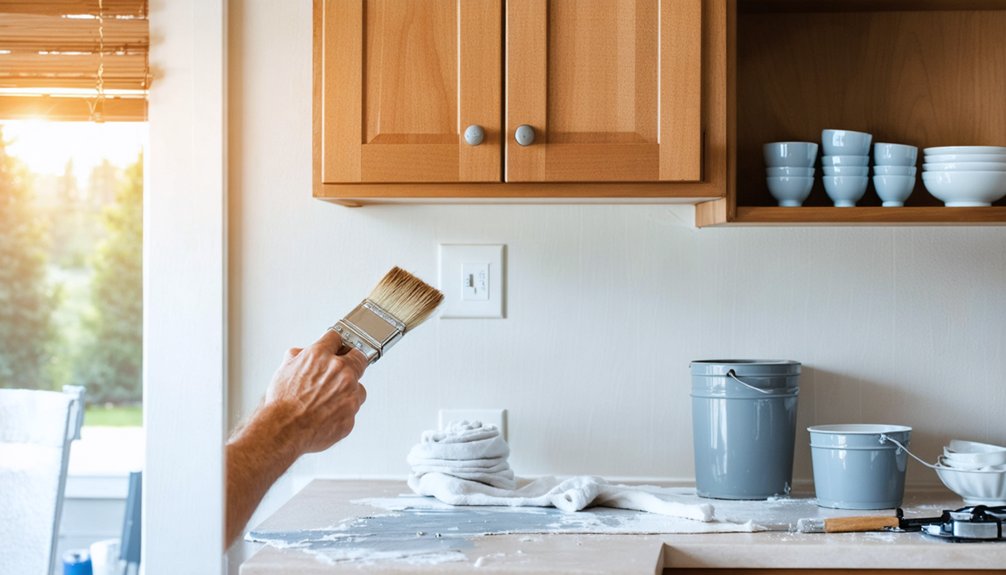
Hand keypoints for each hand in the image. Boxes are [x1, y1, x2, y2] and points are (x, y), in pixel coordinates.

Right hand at [264, 329, 368, 454]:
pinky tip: (328, 414)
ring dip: (349, 391)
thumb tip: (302, 354)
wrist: (284, 428)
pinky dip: (343, 411)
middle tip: (346, 368)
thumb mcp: (284, 369)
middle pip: (359, 358)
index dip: (337, 343)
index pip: (337, 338)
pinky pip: (353, 409)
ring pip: (359, 388)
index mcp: (321, 356)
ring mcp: (349, 392)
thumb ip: (297, 356)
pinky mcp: (352, 413)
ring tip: (329, 401)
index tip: (340, 345)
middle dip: (353, 362)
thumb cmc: (282, 402)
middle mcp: (340, 371)